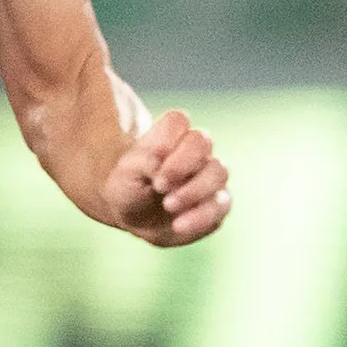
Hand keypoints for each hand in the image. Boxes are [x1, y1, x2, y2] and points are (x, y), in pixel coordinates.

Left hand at [104, 108, 229, 246]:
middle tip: (159, 186)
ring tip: (168, 206)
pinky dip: (200, 216)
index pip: (178, 120)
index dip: (166, 141)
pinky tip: (179, 225)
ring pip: (218, 172)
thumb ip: (144, 161)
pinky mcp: (218, 203)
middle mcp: (196, 151)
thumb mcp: (125, 174)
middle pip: (202, 141)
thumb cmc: (130, 187)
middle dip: (181, 165)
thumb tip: (161, 164)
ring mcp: (210, 176)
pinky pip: (221, 205)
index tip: (150, 166)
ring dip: (193, 190)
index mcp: (171, 136)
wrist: (135, 217)